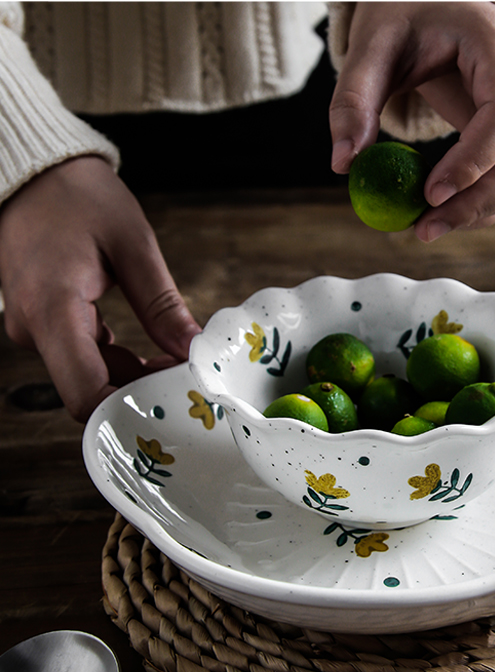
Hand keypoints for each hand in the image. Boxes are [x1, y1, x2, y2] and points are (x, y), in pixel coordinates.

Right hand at [0, 156, 201, 421]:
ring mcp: (36, 328)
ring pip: (90, 375)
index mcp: (52, 309)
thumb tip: (192, 349)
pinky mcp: (44, 323)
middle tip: (189, 379)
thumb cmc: (78, 197)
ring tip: (179, 361)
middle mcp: (35, 329)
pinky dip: (120, 360)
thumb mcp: (133, 245)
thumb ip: (163, 305)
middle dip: (142, 390)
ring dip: (135, 376)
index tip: (174, 398)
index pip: (83, 393)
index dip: (130, 408)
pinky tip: (155, 350)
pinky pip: (83, 356)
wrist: (34, 174)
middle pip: (91, 389)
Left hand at [329, 2, 494, 241]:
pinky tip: (445, 213)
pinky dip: (486, 203)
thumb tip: (345, 165)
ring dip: (483, 210)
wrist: (430, 4)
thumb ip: (353, 101)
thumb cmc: (404, 15)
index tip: (430, 196)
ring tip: (428, 226)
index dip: (474, 162)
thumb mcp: (371, 46)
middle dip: (478, 201)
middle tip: (425, 229)